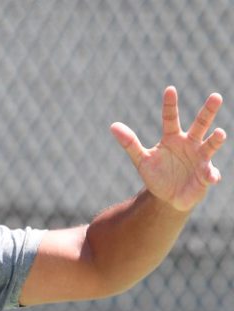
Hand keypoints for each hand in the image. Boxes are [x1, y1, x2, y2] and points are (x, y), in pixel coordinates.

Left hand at [111, 86, 225, 211]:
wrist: (167, 198)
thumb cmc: (157, 175)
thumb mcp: (142, 160)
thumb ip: (130, 143)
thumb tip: (113, 126)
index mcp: (173, 137)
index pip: (171, 118)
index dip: (170, 105)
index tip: (169, 89)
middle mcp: (190, 143)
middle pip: (200, 124)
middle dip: (208, 111)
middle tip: (215, 96)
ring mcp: (200, 158)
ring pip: (210, 145)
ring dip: (215, 139)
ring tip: (220, 133)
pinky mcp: (205, 175)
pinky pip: (211, 174)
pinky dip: (212, 175)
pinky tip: (212, 178)